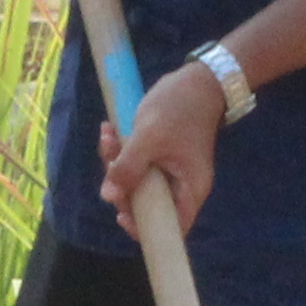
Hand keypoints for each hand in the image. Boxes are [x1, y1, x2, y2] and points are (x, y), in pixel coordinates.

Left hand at [97, 66, 225, 234]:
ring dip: (115, 161)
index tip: (120, 212)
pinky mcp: (158, 156)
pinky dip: (120, 150)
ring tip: (108, 135)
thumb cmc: (180, 108)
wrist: (197, 79)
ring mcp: (168, 170)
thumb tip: (108, 197)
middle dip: (121, 184)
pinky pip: (134, 162)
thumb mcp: (150, 138)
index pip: (170, 227)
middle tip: (109, 159)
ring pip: (135, 181)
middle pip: (145, 203)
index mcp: (189, 189)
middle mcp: (180, 185)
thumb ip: (129, 168)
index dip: (143, 227)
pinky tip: (109, 130)